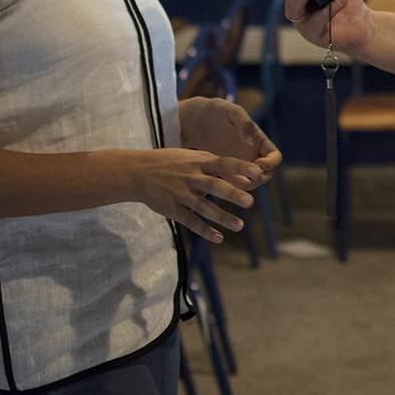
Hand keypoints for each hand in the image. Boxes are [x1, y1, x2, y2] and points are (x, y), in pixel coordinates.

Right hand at [116, 147, 261, 242]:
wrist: (137, 173)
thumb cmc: (170, 162)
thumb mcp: (191, 157)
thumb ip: (216, 165)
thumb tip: (244, 177)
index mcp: (198, 162)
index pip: (223, 163)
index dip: (240, 168)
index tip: (258, 173)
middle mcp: (191, 178)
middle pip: (214, 186)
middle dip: (232, 194)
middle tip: (250, 201)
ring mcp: (181, 194)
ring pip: (204, 207)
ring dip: (222, 217)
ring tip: (240, 225)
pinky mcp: (173, 209)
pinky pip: (190, 221)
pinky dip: (204, 230)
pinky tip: (218, 238)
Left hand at [178, 97, 280, 188]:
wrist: (195, 120)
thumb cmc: (216, 111)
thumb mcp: (231, 112)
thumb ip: (243, 124)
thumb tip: (251, 142)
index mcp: (259, 140)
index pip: (274, 156)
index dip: (271, 163)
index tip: (259, 164)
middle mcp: (252, 153)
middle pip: (267, 173)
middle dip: (261, 178)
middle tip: (249, 179)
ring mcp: (239, 163)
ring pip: (252, 180)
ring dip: (248, 185)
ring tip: (235, 183)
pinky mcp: (226, 170)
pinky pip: (234, 182)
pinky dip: (233, 186)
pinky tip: (224, 184)